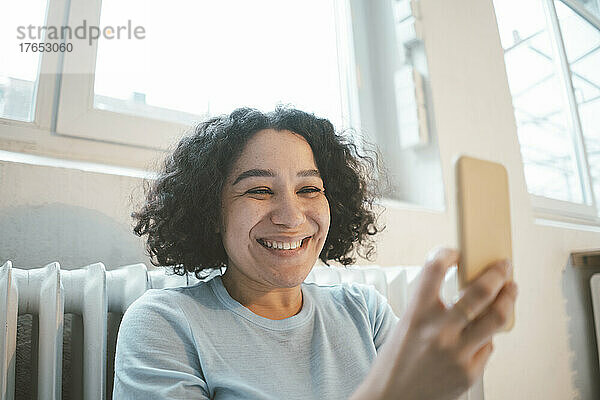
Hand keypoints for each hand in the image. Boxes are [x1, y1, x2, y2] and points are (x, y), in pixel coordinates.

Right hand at [350, 248, 517, 399]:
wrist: (392, 399)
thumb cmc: (396, 363)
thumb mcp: (406, 326)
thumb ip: (431, 307)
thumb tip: (465, 290)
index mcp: (416, 315)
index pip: (433, 270)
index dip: (446, 254)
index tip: (454, 252)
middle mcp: (438, 331)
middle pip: (479, 292)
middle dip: (498, 274)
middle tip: (504, 266)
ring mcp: (457, 353)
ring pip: (496, 318)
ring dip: (508, 299)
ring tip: (511, 290)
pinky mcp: (470, 373)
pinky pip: (487, 347)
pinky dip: (486, 339)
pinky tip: (480, 337)